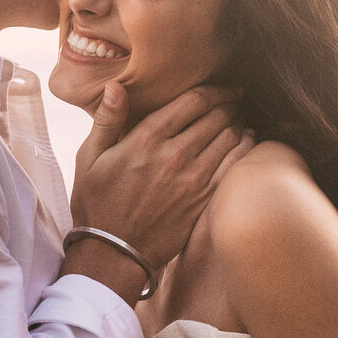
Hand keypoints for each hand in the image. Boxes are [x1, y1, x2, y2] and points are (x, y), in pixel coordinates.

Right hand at [70, 83, 249, 272]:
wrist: (113, 253)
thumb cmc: (97, 203)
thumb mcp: (89, 158)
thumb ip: (107, 119)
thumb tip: (116, 84)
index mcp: (146, 139)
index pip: (193, 102)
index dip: (215, 89)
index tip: (225, 86)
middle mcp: (174, 155)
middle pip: (216, 117)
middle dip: (229, 103)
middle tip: (235, 98)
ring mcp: (192, 179)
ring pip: (229, 138)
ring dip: (239, 122)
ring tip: (240, 116)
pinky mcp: (203, 200)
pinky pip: (234, 165)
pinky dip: (246, 147)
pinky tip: (248, 140)